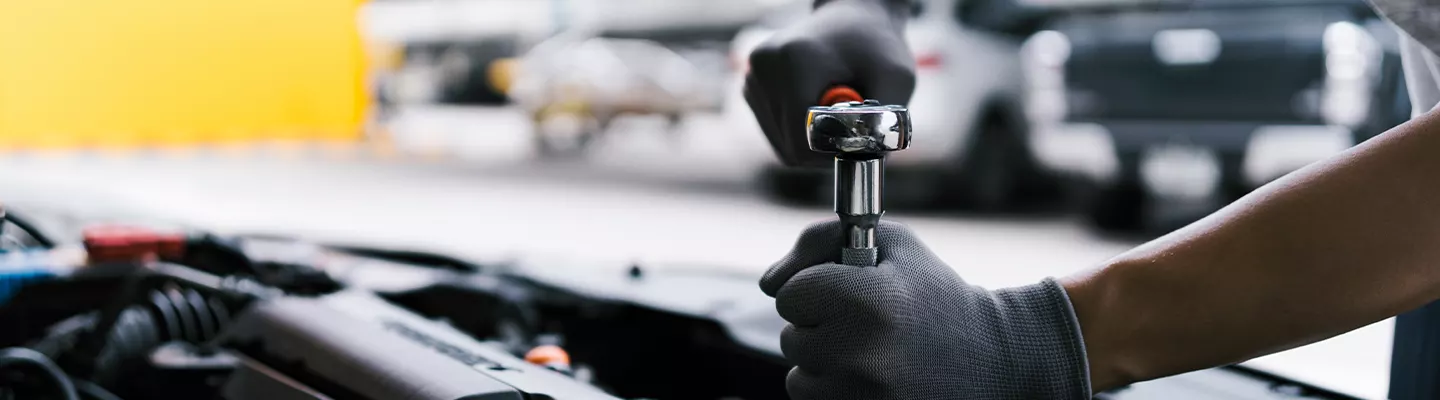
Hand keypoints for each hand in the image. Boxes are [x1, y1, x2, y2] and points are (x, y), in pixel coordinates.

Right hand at [743, 0, 916, 166]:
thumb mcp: (896, 78)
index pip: (801, 141)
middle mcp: (764, 68)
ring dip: (812, 139)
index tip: (857, 135)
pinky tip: (817, 106)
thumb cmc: (877, 47)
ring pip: (781, 144)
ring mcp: (753, 77)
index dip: (833, 151)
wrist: (853, 18)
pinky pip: (776, 132)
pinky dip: (800, 131)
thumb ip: (886, 120)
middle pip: (790, 147)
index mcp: (795, 62)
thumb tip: (867, 159)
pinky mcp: (751, 85)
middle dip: (825, 145)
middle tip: (851, 121)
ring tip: (834, 108)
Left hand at [760, 220, 1090, 398]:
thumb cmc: (933, 294)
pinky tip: (871, 376)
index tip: (848, 292)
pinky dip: (833, 389)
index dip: (816, 289)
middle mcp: (862, 354)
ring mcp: (862, 397)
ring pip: (799, 374)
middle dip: (820, 325)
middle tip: (868, 322)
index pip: (789, 296)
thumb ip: (819, 242)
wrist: (990, 358)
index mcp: (869, 301)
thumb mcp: (890, 243)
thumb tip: (767, 283)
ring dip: (824, 361)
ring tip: (873, 350)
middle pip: (792, 337)